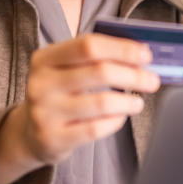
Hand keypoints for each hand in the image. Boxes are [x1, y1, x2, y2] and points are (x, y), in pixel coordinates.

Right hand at [0, 34, 160, 183]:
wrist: (30, 133)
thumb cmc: (60, 94)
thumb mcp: (66, 70)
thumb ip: (95, 59)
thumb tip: (141, 55)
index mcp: (44, 58)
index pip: (89, 45)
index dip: (122, 48)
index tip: (146, 54)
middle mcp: (40, 83)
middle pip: (100, 71)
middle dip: (134, 75)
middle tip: (152, 80)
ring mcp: (44, 112)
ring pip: (102, 102)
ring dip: (129, 101)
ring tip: (138, 102)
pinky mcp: (52, 138)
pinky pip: (96, 129)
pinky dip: (115, 122)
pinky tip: (120, 117)